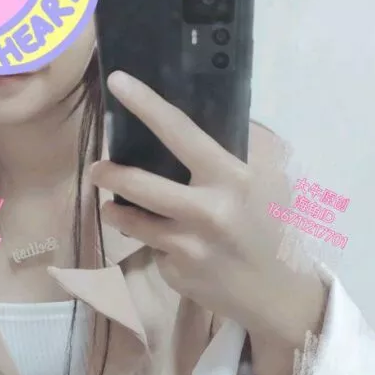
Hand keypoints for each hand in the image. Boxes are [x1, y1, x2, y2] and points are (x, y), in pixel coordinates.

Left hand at [90, 71, 324, 349]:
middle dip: (111, 173)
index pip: (181, 132)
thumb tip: (212, 110)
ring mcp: (188, 247)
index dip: (146, 104)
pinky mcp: (176, 273)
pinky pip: (153, 247)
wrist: (276, 292)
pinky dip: (154, 241)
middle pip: (140, 184)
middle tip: (98, 166)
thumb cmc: (273, 226)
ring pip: (133, 221)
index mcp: (231, 179)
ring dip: (117, 210)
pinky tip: (168, 243)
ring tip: (111, 203)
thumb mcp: (271, 181)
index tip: (117, 82)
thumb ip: (245, 146)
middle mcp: (207, 212)